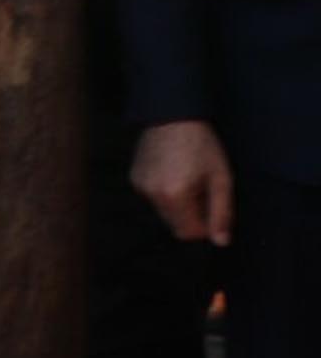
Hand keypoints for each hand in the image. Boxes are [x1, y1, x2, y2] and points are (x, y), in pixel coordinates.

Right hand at [133, 120, 235, 245]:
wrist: (172, 115)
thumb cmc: (202, 145)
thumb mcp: (221, 178)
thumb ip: (222, 213)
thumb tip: (221, 241)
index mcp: (175, 196)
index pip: (189, 233)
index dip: (205, 227)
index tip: (213, 207)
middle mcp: (153, 194)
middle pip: (175, 225)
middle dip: (191, 216)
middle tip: (202, 190)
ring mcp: (140, 186)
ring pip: (164, 212)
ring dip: (178, 205)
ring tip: (187, 179)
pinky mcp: (134, 178)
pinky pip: (154, 198)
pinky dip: (165, 194)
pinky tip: (173, 173)